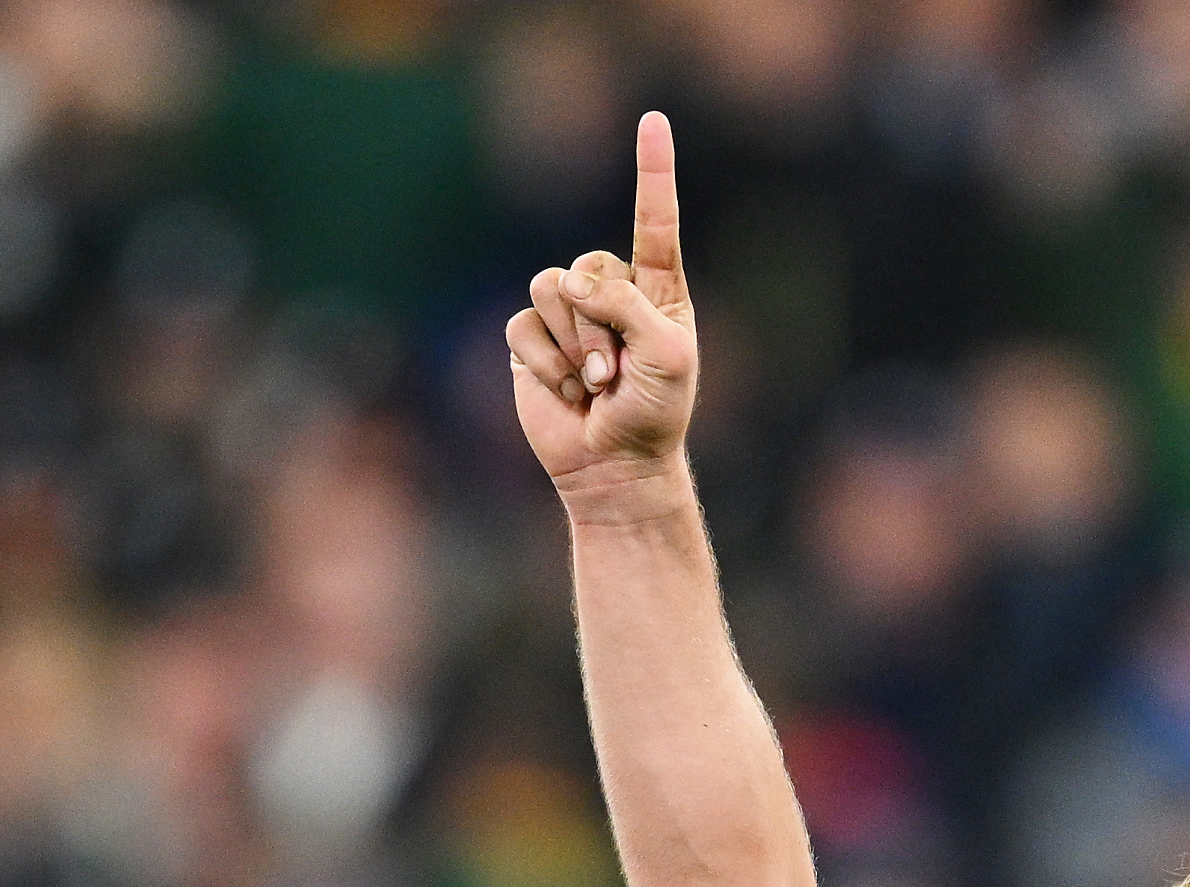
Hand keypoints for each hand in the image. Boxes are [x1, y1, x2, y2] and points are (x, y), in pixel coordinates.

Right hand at [508, 111, 697, 516]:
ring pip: (550, 289)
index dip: (652, 170)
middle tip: (617, 374)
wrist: (615, 465)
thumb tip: (569, 281)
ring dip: (574, 345)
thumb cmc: (655, 412)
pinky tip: (568, 392)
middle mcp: (611, 292)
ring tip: (595, 384)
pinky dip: (546, 364)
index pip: (655, 221)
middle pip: (587, 265)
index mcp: (657, 289)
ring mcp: (568, 314)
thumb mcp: (664, 354)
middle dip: (600, 325)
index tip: (654, 119)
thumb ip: (625, 305)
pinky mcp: (531, 339)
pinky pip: (524, 326)